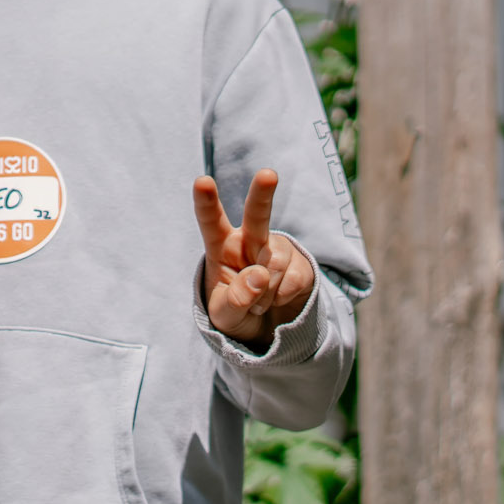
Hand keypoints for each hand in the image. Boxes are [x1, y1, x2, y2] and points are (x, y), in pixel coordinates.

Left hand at [193, 169, 315, 343]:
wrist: (264, 328)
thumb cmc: (234, 312)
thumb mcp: (224, 315)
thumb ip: (235, 299)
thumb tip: (259, 275)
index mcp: (221, 246)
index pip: (211, 222)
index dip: (206, 202)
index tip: (202, 181)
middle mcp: (249, 240)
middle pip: (257, 215)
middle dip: (262, 194)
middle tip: (268, 175)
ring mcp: (277, 248)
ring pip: (274, 264)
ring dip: (265, 294)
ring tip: (258, 303)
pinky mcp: (301, 263)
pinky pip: (294, 279)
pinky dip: (282, 297)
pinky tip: (277, 299)